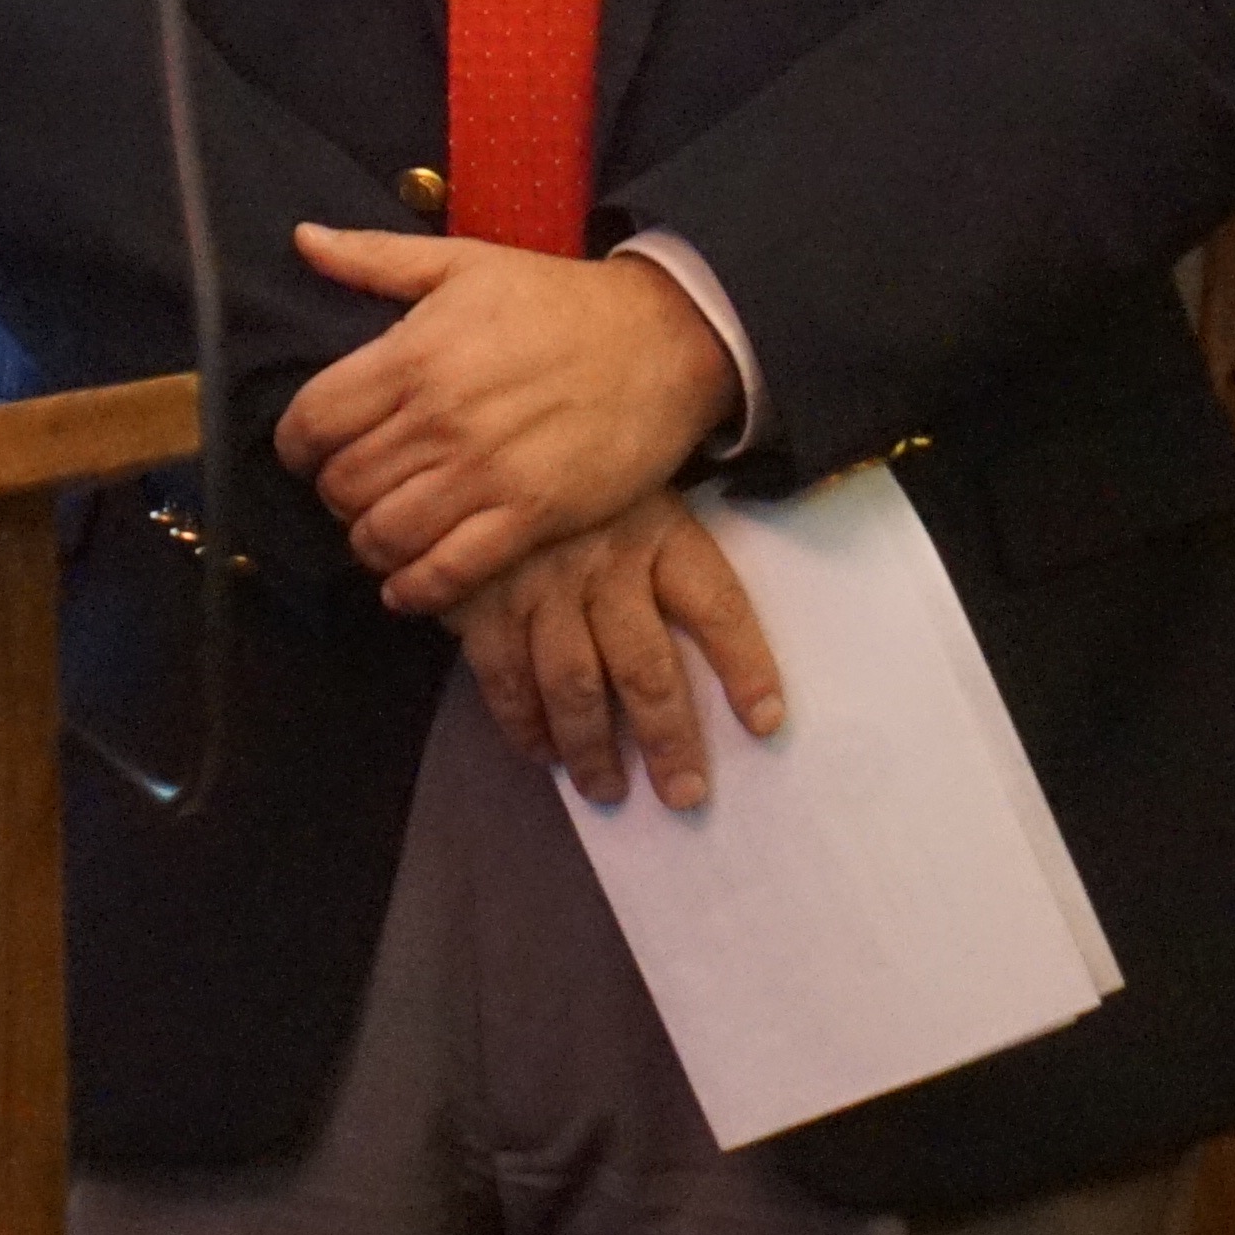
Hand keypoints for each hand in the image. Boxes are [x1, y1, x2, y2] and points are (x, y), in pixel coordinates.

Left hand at [274, 229, 739, 608]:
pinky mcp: (534, 516)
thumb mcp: (464, 263)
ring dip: (368, 543)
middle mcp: (440, 419)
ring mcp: (487, 473)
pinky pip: (451, 571)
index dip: (295, 446)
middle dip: (332, 495)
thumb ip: (374, 258)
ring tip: (377, 531)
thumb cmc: (559, 300)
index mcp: (412, 356)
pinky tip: (405, 587)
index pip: (311, 422)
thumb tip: (303, 239)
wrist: (666, 339)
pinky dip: (415, 589)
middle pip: (342, 484)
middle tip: (349, 492)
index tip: (306, 452)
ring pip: (384, 534)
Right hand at [449, 491, 786, 808]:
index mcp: (658, 531)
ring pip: (575, 686)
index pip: (718, 607)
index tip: (766, 722)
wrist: (468, 440)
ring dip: (593, 748)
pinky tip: (541, 752)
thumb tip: (715, 623)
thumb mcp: (636, 482)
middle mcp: (605, 565)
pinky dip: (522, 722)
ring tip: (608, 791)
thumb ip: (668, 544)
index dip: (746, 668)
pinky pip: (505, 677)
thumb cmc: (572, 473)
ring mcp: (539, 587)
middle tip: (685, 794)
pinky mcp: (479, 600)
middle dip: (668, 740)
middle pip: (646, 669)